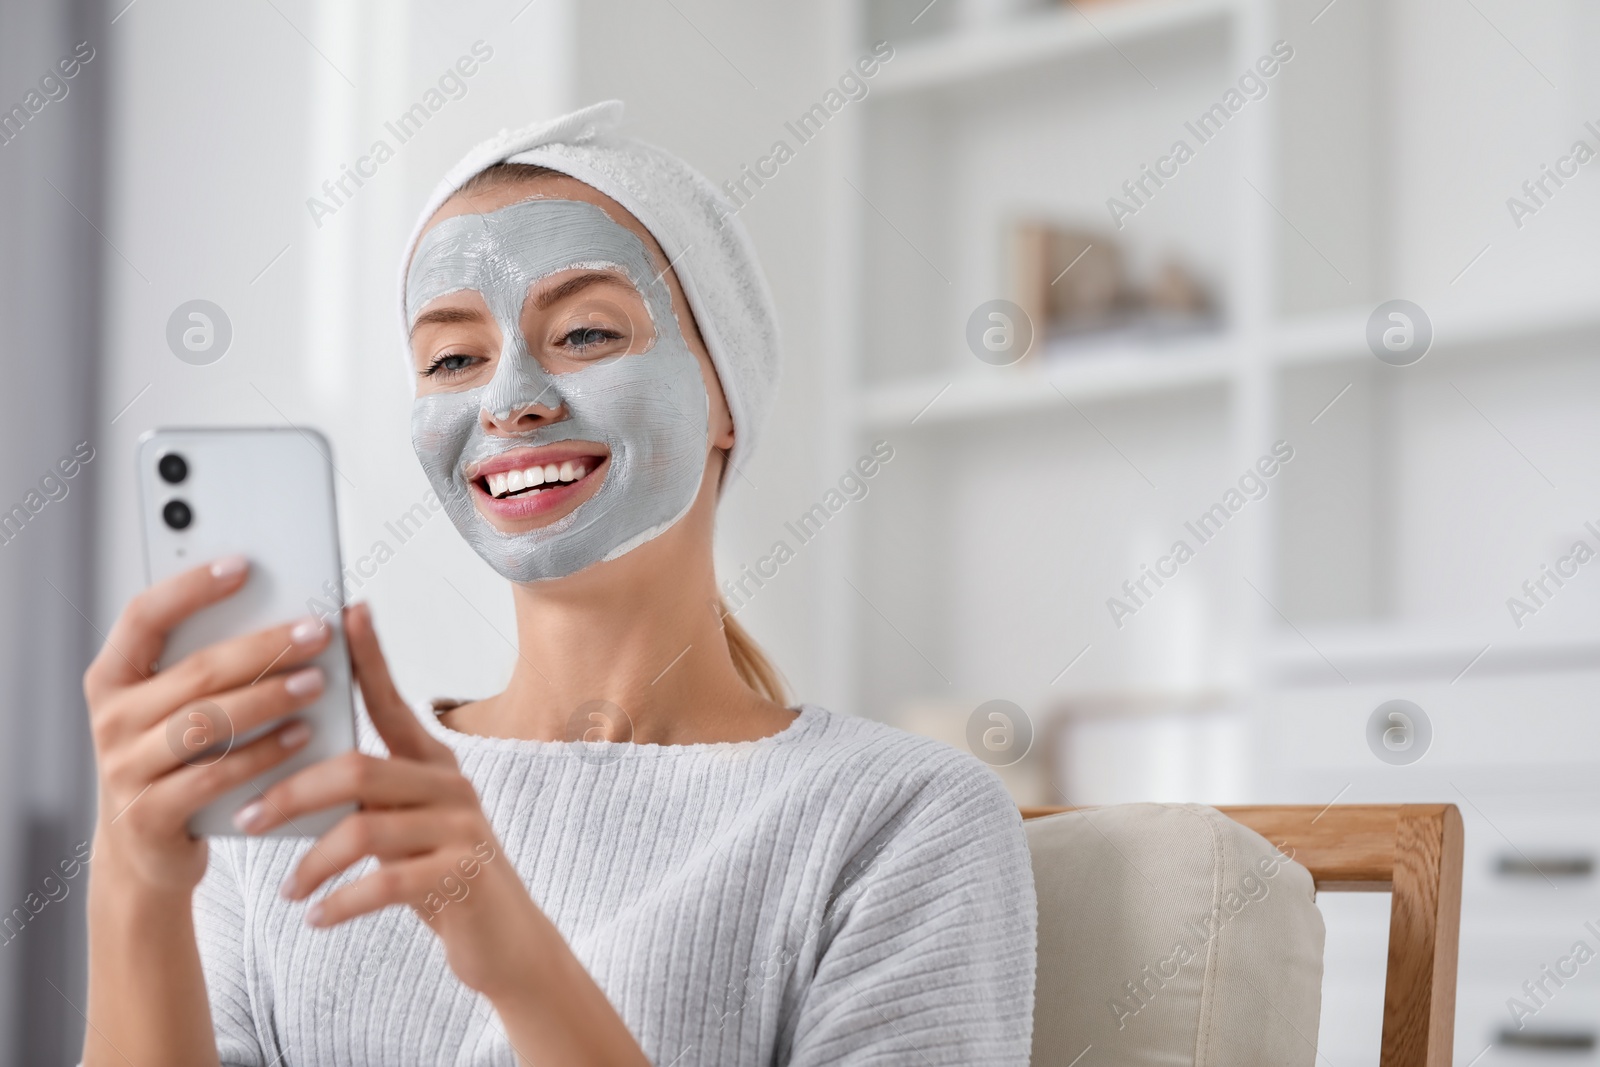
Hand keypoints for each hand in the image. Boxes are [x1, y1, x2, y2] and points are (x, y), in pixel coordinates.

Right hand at [83, 555, 330, 895]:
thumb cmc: (175, 760)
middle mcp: (111, 718)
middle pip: (196, 671)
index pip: (143, 616)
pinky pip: (215, 775)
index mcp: (113, 677)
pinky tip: (302, 735)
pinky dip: (263, 752)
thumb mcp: (173, 708)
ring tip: (317, 681)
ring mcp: (125, 768)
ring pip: (208, 722)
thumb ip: (205, 666)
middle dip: (264, 647)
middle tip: (316, 632)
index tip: (242, 565)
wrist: (144, 849)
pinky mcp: (150, 813)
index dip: (191, 588)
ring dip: (269, 698)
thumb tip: (282, 615)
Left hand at [242, 603, 545, 997]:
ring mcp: (461, 828)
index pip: (393, 701)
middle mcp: (451, 784)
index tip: (343, 614)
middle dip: (292, 794)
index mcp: (432, 762)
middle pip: (358, 769)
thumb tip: (287, 775)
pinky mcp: (462, 875)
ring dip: (313, 861)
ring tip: (287, 887)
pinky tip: (316, 917)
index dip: (369, 658)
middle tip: (247, 818)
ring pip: (366, 827)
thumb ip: (365, 795)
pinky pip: (386, 882)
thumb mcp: (403, 824)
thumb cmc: (438, 874)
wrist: (504, 938)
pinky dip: (341, 900)